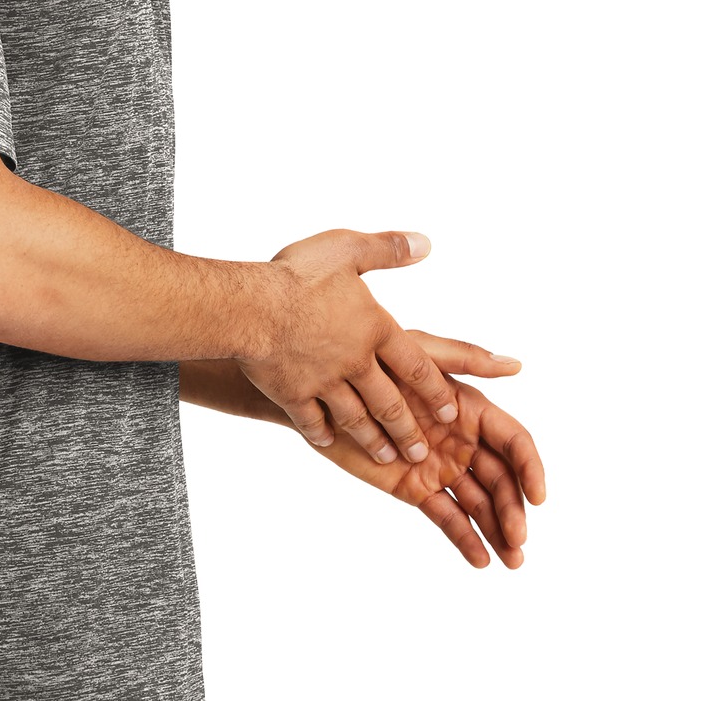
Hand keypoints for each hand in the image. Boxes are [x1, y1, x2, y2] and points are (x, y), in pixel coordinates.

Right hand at [236, 228, 520, 464]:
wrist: (250, 308)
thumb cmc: (297, 275)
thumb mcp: (348, 250)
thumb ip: (388, 249)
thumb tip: (425, 244)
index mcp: (375, 330)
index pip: (417, 366)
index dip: (436, 391)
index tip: (450, 412)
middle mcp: (355, 363)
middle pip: (389, 404)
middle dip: (407, 430)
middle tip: (421, 452)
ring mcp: (323, 383)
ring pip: (355, 418)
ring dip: (372, 439)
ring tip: (385, 457)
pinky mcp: (292, 394)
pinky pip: (311, 420)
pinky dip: (322, 432)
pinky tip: (328, 441)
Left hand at [307, 363, 545, 568]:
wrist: (325, 392)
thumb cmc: (370, 361)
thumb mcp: (418, 354)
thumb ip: (465, 359)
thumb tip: (516, 365)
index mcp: (471, 411)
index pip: (513, 443)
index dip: (529, 470)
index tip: (538, 498)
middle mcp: (463, 441)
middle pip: (500, 480)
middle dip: (512, 510)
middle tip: (518, 538)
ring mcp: (441, 467)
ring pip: (478, 504)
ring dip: (498, 532)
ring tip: (512, 560)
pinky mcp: (416, 489)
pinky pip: (446, 516)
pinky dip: (464, 538)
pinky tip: (481, 559)